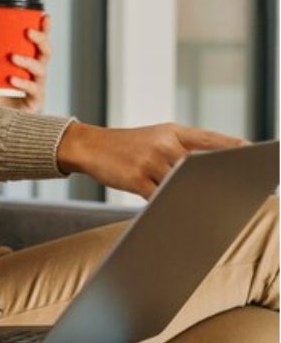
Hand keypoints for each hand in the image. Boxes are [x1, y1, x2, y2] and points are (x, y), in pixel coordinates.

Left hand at [0, 16, 50, 112]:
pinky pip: (34, 90)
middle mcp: (36, 74)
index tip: (44, 15)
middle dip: (40, 40)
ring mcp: (37, 88)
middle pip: (46, 53)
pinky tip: (12, 79)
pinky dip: (23, 83)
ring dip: (27, 61)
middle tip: (27, 32)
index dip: (45, 30)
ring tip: (12, 57)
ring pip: (40, 70)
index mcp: (28, 62)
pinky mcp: (35, 103)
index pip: (39, 44)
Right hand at [57, 121, 247, 197]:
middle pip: (201, 166)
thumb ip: (180, 149)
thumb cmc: (127, 145)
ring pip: (181, 185)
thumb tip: (209, 173)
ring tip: (208, 208)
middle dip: (216, 180)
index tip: (254, 154)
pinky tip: (175, 211)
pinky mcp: (136, 179)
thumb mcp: (155, 136)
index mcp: (173, 131)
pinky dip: (169, 206)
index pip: (212, 139)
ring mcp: (150, 161)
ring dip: (193, 197)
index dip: (235, 147)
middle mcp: (164, 144)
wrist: (88, 145)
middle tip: (234, 191)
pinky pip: (160, 198)